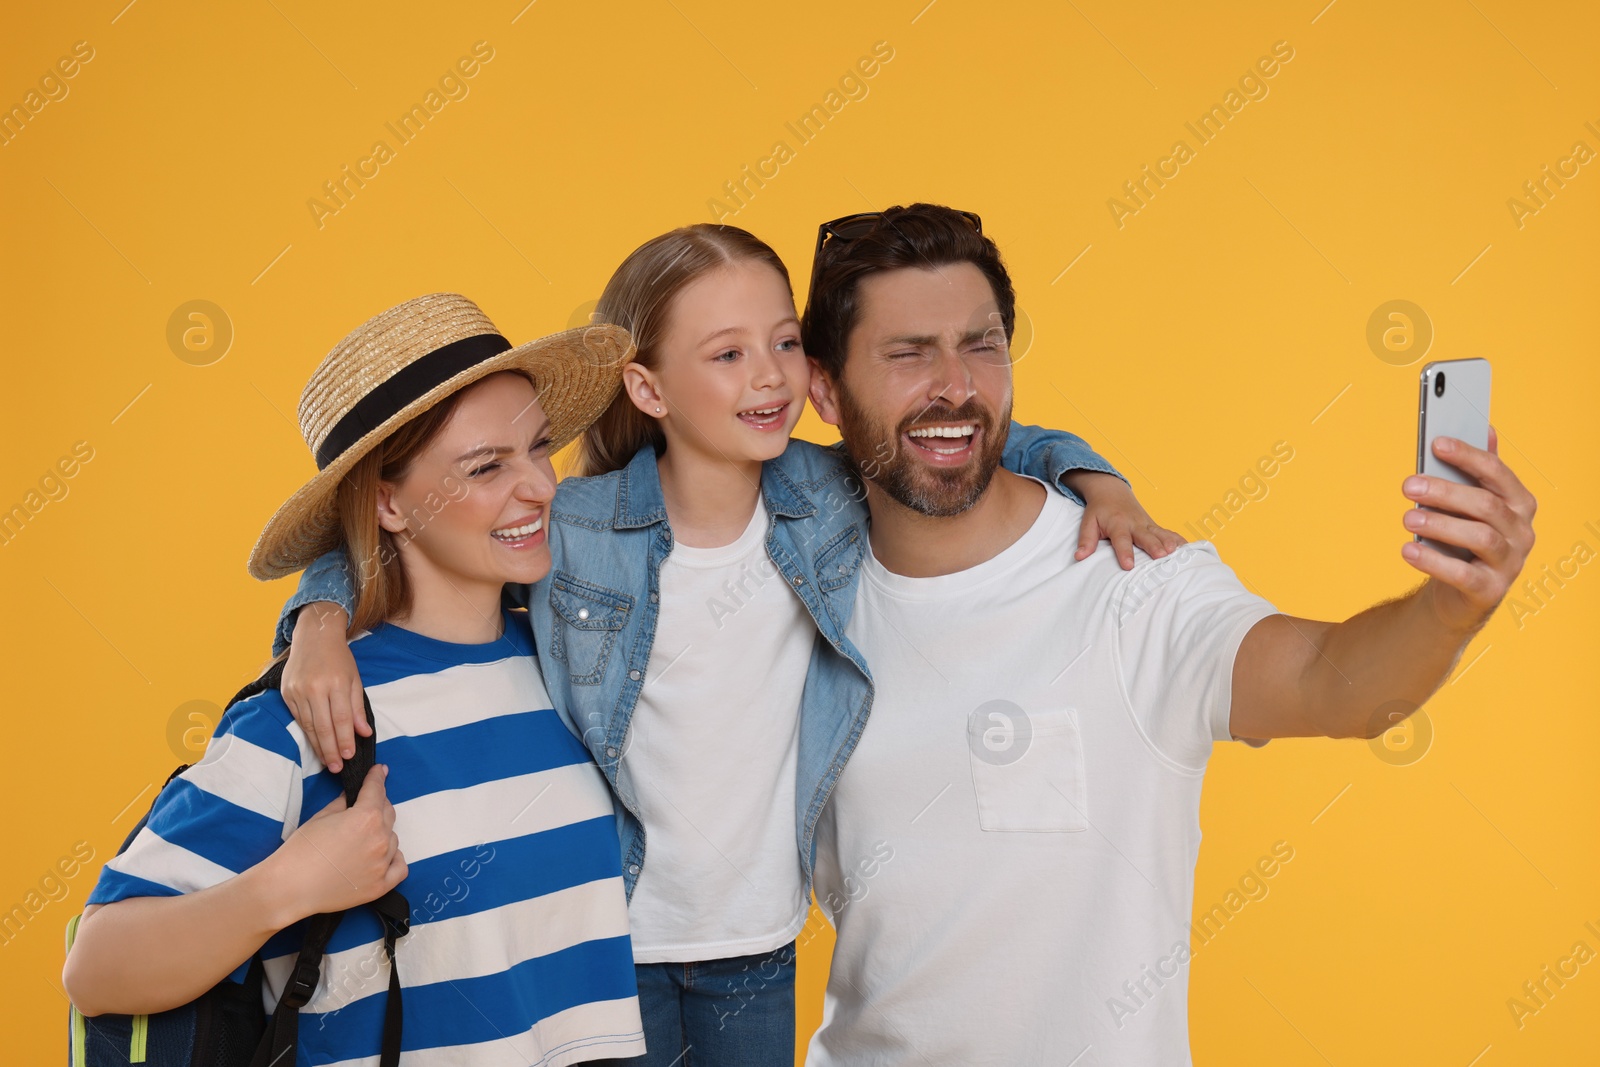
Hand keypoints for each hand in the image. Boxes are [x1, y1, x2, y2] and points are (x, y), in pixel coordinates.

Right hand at [268, 765, 405, 920]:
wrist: (289, 888)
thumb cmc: (301, 851)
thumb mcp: (321, 817)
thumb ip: (343, 803)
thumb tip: (353, 795)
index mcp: (366, 818)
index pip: (377, 790)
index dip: (377, 777)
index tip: (380, 770)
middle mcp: (380, 839)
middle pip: (388, 813)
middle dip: (378, 804)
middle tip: (366, 804)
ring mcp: (382, 863)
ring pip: (393, 839)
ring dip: (382, 833)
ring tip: (363, 837)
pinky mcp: (380, 885)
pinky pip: (400, 867)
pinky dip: (394, 859)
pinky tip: (384, 856)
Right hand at [283, 604, 366, 770]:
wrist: (314, 636)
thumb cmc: (339, 658)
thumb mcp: (354, 679)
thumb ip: (357, 708)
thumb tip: (364, 733)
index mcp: (335, 683)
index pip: (341, 719)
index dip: (345, 740)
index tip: (349, 757)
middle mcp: (314, 688)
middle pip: (323, 727)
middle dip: (331, 750)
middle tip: (336, 768)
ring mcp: (297, 691)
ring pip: (308, 726)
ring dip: (318, 746)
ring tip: (327, 761)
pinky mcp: (286, 693)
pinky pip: (298, 719)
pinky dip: (307, 733)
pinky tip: (314, 744)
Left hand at [1066, 471, 1185, 568]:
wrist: (1111, 491)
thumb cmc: (1099, 510)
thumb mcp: (1088, 522)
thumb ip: (1085, 540)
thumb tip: (1079, 557)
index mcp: (1117, 524)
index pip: (1121, 540)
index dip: (1124, 552)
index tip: (1128, 566)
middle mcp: (1135, 523)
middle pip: (1145, 536)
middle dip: (1153, 545)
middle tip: (1161, 555)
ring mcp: (1147, 523)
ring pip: (1160, 533)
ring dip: (1169, 541)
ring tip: (1177, 551)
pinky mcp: (1154, 525)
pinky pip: (1167, 532)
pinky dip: (1178, 539)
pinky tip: (1189, 548)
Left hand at [1400, 427, 1536, 633]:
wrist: (1459, 593)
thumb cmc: (1463, 540)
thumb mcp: (1470, 505)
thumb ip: (1478, 471)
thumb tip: (1485, 428)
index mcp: (1519, 503)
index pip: (1497, 473)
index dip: (1467, 456)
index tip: (1436, 444)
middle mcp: (1522, 532)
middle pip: (1486, 504)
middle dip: (1446, 491)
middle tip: (1409, 485)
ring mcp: (1510, 563)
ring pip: (1480, 537)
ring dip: (1440, 524)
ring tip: (1407, 517)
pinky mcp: (1490, 591)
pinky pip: (1463, 574)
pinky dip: (1433, 561)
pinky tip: (1408, 550)